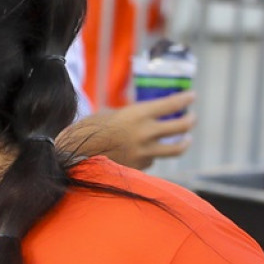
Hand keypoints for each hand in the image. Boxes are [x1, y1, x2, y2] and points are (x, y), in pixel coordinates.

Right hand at [63, 90, 195, 169]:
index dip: (185, 99)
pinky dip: (151, 156)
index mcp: (137, 114)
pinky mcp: (137, 167)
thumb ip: (133, 116)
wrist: (71, 154)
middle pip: (181, 127)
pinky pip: (152, 160)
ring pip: (175, 149)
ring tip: (186, 141)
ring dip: (183, 143)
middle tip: (191, 118)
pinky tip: (145, 153)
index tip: (192, 96)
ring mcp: (143, 152)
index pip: (172, 104)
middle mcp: (144, 133)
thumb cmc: (87, 130)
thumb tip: (150, 118)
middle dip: (190, 121)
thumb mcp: (111, 114)